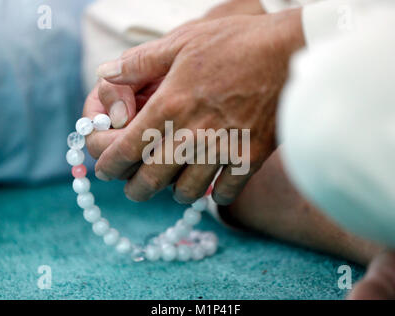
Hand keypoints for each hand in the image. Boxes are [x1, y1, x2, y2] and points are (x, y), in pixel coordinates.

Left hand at [88, 9, 303, 204]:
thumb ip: (138, 63)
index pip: (125, 149)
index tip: (104, 169)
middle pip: (150, 181)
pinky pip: (225, 192)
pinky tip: (212, 184)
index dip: (107, 165)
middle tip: (134, 186)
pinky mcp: (250, 158)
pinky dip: (214, 194)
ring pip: (186, 192)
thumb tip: (105, 73)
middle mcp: (191, 135)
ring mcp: (222, 150)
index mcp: (169, 107)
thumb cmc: (234, 43)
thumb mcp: (180, 42)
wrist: (290, 52)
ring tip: (173, 183)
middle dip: (135, 189)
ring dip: (174, 192)